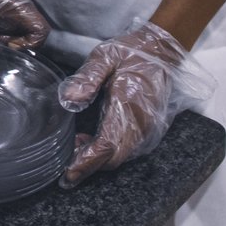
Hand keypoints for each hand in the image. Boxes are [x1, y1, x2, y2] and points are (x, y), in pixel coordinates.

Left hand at [0, 0, 49, 67]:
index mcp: (18, 6)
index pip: (41, 30)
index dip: (30, 43)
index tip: (8, 45)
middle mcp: (17, 4)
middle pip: (28, 32)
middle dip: (11, 42)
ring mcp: (7, 2)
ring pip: (14, 26)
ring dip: (1, 36)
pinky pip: (3, 20)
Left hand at [58, 22, 215, 187]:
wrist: (160, 52)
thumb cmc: (130, 53)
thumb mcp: (104, 57)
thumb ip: (87, 77)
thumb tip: (70, 99)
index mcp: (129, 106)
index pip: (107, 145)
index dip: (87, 162)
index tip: (67, 173)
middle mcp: (141, 123)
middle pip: (114, 158)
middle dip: (89, 166)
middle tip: (64, 164)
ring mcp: (148, 128)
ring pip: (121, 156)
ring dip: (98, 159)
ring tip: (74, 149)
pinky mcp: (149, 128)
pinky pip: (128, 149)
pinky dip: (108, 152)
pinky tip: (90, 141)